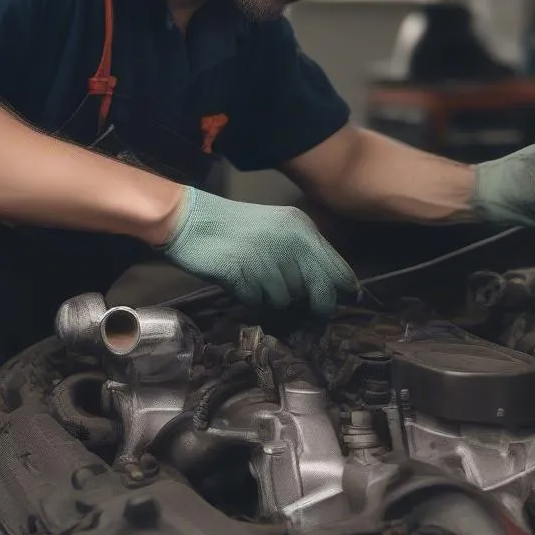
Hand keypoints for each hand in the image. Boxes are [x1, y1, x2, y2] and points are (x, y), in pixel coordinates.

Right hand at [159, 186, 357, 314]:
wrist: (188, 219)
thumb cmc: (233, 227)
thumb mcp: (276, 231)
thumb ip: (303, 254)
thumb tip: (329, 289)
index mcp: (302, 228)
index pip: (339, 269)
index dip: (344, 291)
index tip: (345, 304)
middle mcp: (291, 240)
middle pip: (321, 291)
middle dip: (317, 308)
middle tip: (308, 315)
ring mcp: (267, 256)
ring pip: (287, 301)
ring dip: (273, 300)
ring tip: (256, 283)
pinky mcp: (243, 272)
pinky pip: (258, 302)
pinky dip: (250, 300)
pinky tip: (240, 283)